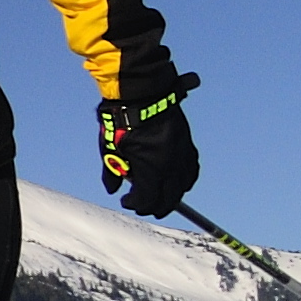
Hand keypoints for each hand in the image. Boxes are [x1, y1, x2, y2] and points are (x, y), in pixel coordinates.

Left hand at [99, 71, 200, 217]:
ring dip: (171, 195)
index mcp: (152, 169)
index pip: (148, 199)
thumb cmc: (120, 120)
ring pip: (183, 185)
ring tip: (159, 197)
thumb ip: (111, 173)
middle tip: (143, 207)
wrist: (141, 93)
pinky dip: (184, 179)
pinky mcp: (187, 143)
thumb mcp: (108, 149)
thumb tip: (113, 190)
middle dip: (155, 206)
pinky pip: (191, 169)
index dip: (136, 204)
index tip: (127, 201)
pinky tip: (177, 182)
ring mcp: (182, 154)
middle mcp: (171, 165)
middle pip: (168, 198)